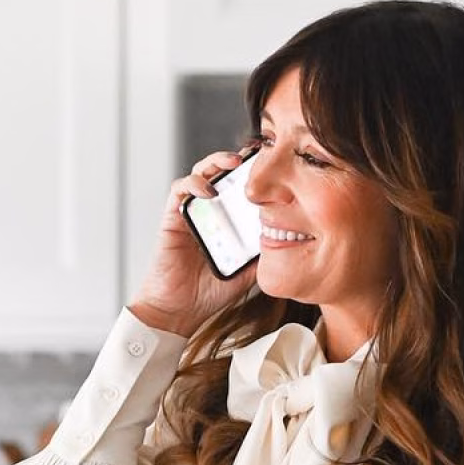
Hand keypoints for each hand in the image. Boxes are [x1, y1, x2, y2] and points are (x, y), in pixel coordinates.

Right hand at [129, 150, 259, 338]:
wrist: (181, 311)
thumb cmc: (210, 293)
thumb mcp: (247, 271)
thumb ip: (263, 254)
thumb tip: (291, 240)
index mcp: (228, 221)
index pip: (241, 188)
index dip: (255, 173)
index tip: (274, 164)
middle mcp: (209, 212)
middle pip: (222, 174)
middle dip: (238, 159)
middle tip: (256, 153)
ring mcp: (190, 212)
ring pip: (201, 173)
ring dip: (216, 163)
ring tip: (233, 162)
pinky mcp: (172, 217)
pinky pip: (180, 190)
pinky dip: (194, 184)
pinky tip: (209, 190)